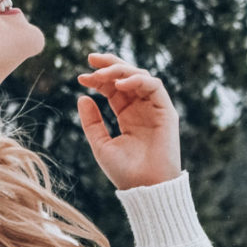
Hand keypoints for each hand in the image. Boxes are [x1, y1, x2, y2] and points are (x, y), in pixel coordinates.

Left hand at [76, 53, 181, 189]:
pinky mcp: (166, 111)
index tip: (81, 77)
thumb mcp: (101, 145)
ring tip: (103, 74)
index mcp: (127, 115)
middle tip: (91, 58)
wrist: (145, 188)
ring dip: (121, 70)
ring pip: (140, 76)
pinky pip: (154, 86)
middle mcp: (141, 108)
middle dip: (110, 64)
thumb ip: (92, 122)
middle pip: (126, 76)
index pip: (113, 88)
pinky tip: (121, 83)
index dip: (98, 79)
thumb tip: (82, 97)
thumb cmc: (124, 172)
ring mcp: (154, 108)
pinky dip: (138, 80)